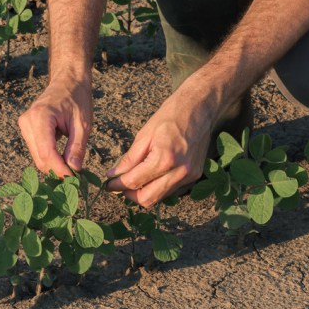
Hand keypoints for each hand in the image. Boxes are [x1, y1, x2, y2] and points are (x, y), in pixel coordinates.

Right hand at [18, 76, 91, 175]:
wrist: (68, 81)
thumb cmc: (77, 98)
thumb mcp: (82, 124)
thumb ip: (77, 147)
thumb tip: (73, 170)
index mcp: (41, 117)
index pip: (46, 152)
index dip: (59, 169)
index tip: (74, 180)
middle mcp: (27, 121)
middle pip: (40, 157)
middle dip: (57, 169)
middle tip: (77, 176)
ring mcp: (24, 125)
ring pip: (37, 157)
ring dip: (54, 164)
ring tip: (72, 165)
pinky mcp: (26, 128)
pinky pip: (37, 150)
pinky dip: (50, 157)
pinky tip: (63, 155)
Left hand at [105, 87, 214, 207]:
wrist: (199, 109)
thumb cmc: (170, 116)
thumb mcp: (145, 134)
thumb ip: (130, 158)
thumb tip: (114, 174)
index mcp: (164, 159)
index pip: (135, 181)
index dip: (118, 185)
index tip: (108, 184)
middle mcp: (179, 172)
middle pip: (148, 198)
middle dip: (130, 196)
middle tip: (119, 187)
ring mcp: (189, 176)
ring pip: (161, 197)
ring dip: (144, 193)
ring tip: (134, 181)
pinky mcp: (195, 176)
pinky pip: (172, 190)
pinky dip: (159, 188)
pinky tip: (152, 176)